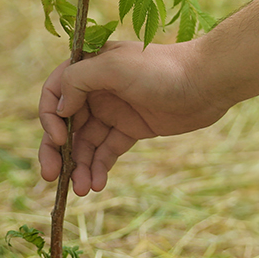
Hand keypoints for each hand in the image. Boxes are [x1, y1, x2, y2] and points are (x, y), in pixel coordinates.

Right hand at [39, 41, 232, 195]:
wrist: (207, 82)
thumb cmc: (161, 69)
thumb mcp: (115, 67)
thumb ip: (79, 80)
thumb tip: (59, 108)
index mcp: (88, 67)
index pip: (55, 93)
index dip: (51, 118)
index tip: (60, 139)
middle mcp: (96, 90)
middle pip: (66, 124)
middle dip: (57, 151)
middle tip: (50, 177)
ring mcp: (114, 111)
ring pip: (86, 143)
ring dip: (80, 167)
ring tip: (82, 190)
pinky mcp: (131, 129)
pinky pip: (107, 151)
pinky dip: (100, 168)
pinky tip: (97, 184)